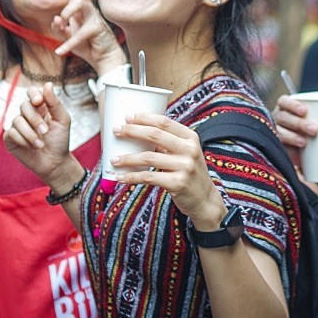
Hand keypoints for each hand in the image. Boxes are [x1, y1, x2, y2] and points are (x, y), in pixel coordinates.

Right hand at [3, 83, 75, 186]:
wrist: (55, 163)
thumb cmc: (60, 141)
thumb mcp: (62, 120)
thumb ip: (55, 103)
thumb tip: (47, 84)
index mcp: (40, 107)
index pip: (31, 92)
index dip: (33, 94)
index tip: (39, 102)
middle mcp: (27, 114)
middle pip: (24, 106)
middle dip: (35, 119)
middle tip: (45, 131)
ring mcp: (17, 126)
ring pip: (17, 120)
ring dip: (30, 133)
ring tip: (40, 144)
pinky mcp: (10, 138)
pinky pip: (10, 133)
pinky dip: (22, 140)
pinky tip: (30, 147)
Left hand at [53, 0, 126, 72]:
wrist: (103, 60)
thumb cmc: (88, 45)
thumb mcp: (69, 36)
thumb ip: (61, 28)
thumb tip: (56, 18)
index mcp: (81, 8)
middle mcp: (88, 9)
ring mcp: (93, 18)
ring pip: (80, 5)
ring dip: (69, 10)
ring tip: (63, 18)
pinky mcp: (96, 30)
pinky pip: (78, 35)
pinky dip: (68, 44)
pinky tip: (61, 51)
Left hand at [110, 112, 225, 230]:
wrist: (204, 200)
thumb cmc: (189, 173)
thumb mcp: (186, 153)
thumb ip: (168, 142)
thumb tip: (138, 131)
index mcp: (191, 137)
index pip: (164, 122)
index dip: (144, 118)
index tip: (127, 117)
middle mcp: (190, 150)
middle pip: (155, 135)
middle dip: (132, 131)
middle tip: (116, 131)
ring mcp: (185, 167)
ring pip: (148, 157)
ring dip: (127, 158)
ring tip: (113, 159)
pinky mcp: (177, 183)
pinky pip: (149, 177)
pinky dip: (132, 177)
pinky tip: (121, 177)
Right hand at [273, 95, 317, 155]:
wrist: (317, 150)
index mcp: (287, 107)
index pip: (284, 101)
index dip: (291, 104)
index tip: (305, 110)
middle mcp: (279, 119)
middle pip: (283, 118)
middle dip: (297, 123)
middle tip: (315, 129)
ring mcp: (278, 134)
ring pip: (280, 133)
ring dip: (291, 137)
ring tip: (305, 142)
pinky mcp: (281, 149)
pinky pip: (279, 149)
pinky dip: (286, 151)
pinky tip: (294, 154)